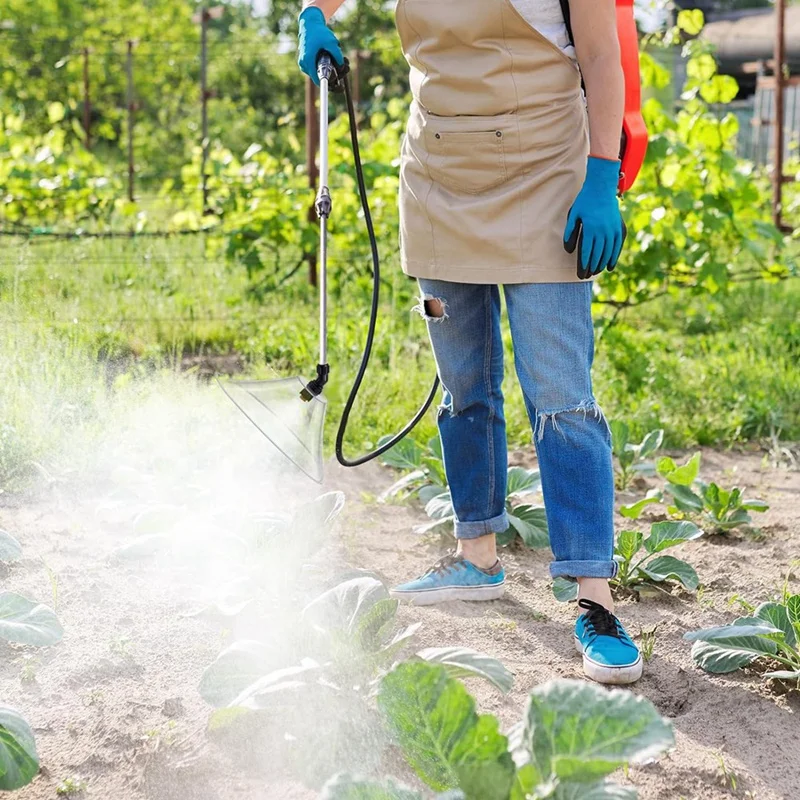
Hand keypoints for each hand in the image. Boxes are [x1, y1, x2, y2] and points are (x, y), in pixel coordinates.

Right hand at [297, 6, 343, 85]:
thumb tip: (342, 67)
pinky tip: (330, 58)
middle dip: (332, 74)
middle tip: (343, 68)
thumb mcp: (331, 42)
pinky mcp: (305, 61)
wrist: (309, 23)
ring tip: (338, 60)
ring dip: (328, 69)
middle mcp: (304, 64)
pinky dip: (323, 65)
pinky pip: (315, 68)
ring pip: (318, 72)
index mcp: (308, 61)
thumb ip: (337, 55)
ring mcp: (303, 63)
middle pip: (319, 77)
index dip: (329, 84)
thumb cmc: (319, 32)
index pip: (318, 80)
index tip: (338, 85)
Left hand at [564, 156, 626, 279]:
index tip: (581, 273)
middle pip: (598, 254)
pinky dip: (614, 257)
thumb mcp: (573, 215)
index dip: (584, 264)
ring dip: (602, 264)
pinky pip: (618, 246)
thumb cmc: (585, 201)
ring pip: (609, 252)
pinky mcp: (620, 227)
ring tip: (595, 272)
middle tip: (586, 276)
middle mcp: (604, 230)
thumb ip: (570, 232)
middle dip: (591, 267)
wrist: (602, 187)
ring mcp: (613, 229)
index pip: (587, 251)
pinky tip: (610, 266)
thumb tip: (569, 251)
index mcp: (591, 228)